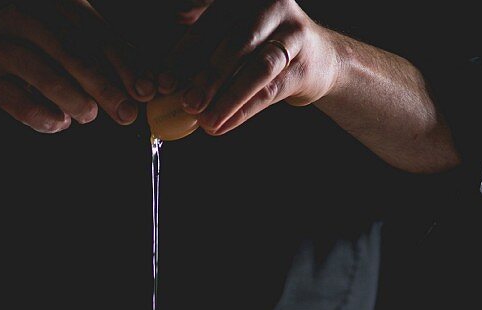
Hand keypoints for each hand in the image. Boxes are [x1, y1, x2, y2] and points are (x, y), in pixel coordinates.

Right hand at [0, 2, 152, 133]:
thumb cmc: (37, 50)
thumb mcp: (71, 44)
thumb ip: (106, 60)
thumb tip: (149, 84)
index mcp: (53, 3)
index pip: (95, 34)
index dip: (123, 64)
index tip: (145, 90)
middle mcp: (25, 16)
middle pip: (72, 54)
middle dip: (104, 87)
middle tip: (127, 113)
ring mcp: (1, 45)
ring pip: (44, 75)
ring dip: (73, 100)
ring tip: (89, 115)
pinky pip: (19, 101)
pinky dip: (44, 116)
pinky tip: (60, 123)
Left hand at [158, 0, 340, 135]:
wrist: (317, 59)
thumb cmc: (263, 46)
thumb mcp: (234, 32)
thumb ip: (204, 35)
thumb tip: (166, 53)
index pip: (211, 24)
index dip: (185, 54)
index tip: (164, 82)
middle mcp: (272, 6)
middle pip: (235, 43)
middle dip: (207, 76)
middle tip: (186, 103)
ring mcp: (293, 34)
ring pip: (257, 68)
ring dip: (227, 97)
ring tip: (205, 121)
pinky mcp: (304, 65)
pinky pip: (270, 91)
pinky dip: (244, 111)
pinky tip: (222, 126)